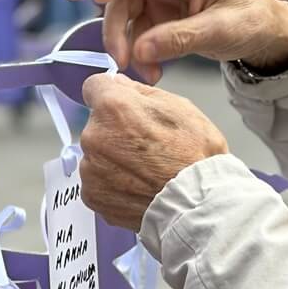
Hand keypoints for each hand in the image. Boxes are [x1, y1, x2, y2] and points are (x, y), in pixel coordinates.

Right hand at [66, 0, 287, 82]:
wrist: (267, 33)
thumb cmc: (253, 21)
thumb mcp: (223, 31)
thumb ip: (181, 39)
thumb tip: (139, 51)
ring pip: (122, 3)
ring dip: (118, 34)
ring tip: (128, 65)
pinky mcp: (158, 12)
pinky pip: (134, 27)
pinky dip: (134, 49)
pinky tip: (145, 70)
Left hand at [79, 73, 228, 230]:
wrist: (197, 203)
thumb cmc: (195, 156)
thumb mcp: (181, 108)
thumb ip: (142, 92)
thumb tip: (120, 85)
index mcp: (114, 108)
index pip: (94, 86)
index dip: (113, 94)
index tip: (124, 105)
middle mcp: (94, 136)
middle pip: (98, 124)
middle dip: (117, 130)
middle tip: (148, 145)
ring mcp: (90, 168)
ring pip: (98, 154)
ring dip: (115, 159)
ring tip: (147, 170)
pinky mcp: (93, 195)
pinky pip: (99, 182)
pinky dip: (115, 183)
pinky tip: (140, 186)